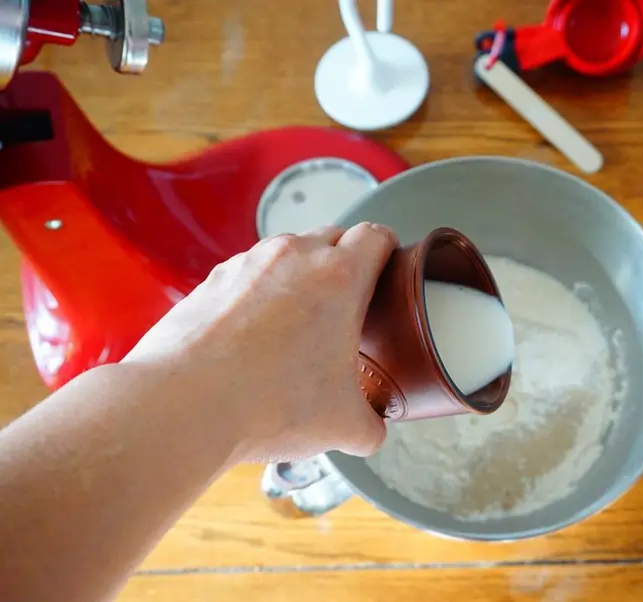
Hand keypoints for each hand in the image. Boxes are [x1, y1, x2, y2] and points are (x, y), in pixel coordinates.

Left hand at [122, 223, 397, 463]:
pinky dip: (257, 296)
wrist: (183, 406)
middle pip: (332, 238)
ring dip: (298, 279)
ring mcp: (247, 264)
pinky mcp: (210, 281)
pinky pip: (247, 276)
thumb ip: (369, 423)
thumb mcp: (342, 425)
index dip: (388, 252)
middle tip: (346, 308)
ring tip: (294, 327)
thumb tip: (369, 429)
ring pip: (287, 254)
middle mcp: (293, 257)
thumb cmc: (266, 405)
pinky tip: (251, 340)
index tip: (386, 273)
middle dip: (344, 265)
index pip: (376, 236)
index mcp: (338, 278)